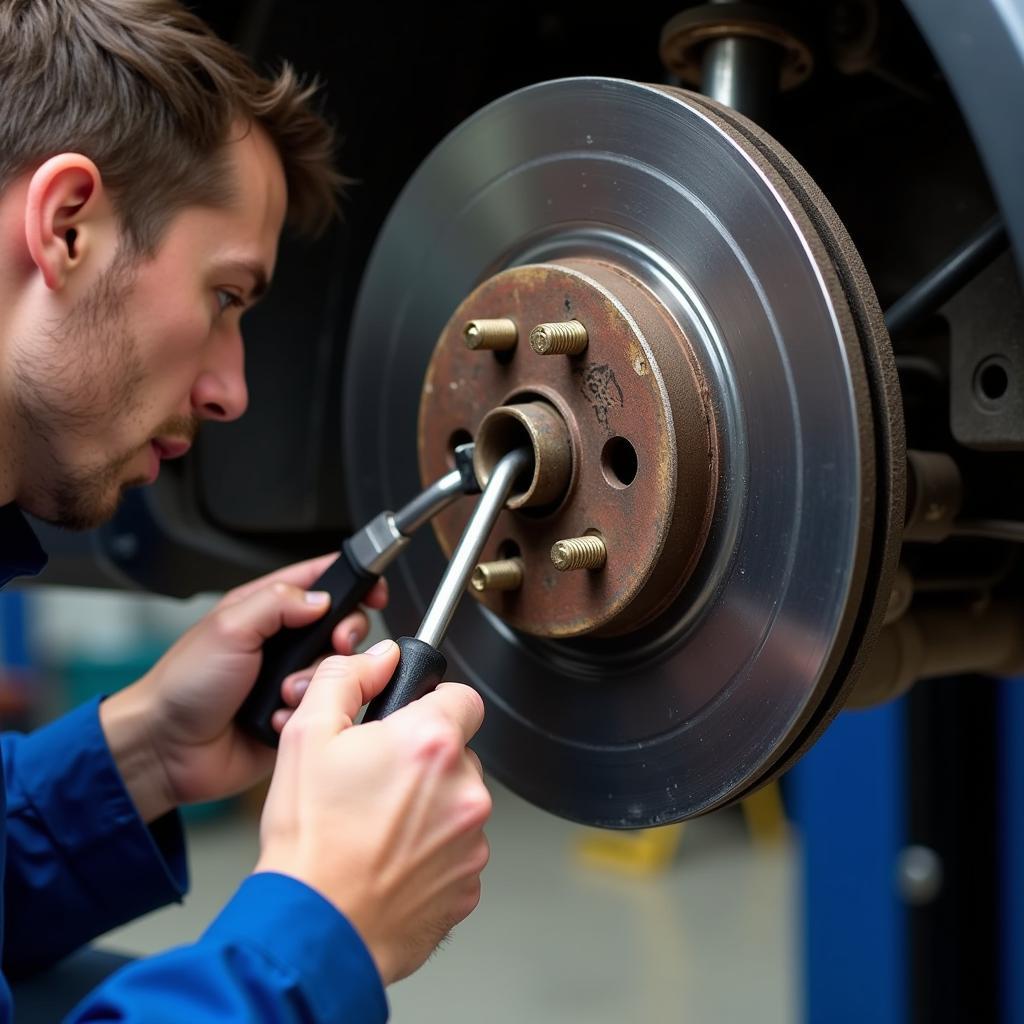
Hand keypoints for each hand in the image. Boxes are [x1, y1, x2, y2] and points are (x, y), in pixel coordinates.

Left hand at [99, 553, 387, 821]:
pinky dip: (308, 711)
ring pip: (340, 669)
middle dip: (345, 636)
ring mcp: (292, 677)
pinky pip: (327, 707)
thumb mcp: (229, 628)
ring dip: (316, 680)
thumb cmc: (183, 685)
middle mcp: (284, 640)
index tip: (373, 592)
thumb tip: (321, 598)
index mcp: (266, 608)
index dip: (355, 581)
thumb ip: (278, 603)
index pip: (323, 580)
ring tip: (284, 692)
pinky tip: (278, 716)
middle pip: (344, 624)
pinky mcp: (297, 713)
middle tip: (335, 646)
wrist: (167, 749)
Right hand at [256, 644, 491, 985]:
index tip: (410, 723)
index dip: (434, 705)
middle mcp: (465, 789)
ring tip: (376, 829)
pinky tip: (389, 861)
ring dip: (429, 809)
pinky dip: (431, 853)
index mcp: (432, 743)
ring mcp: (472, 841)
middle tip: (376, 783)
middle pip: (458, 754)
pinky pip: (457, 852)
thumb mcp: (308, 735)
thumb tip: (379, 658)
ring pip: (458, 804)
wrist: (313, 929)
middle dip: (424, 761)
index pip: (464, 698)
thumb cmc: (309, 840)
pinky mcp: (469, 885)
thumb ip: (346, 677)